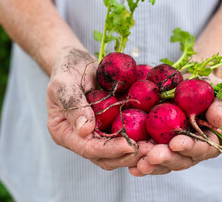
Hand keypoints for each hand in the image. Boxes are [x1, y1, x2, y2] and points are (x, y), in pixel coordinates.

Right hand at [46, 47, 152, 169]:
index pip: (88, 148)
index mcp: (65, 133)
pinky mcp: (110, 127)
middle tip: (150, 151)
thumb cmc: (66, 70)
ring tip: (157, 147)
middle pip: (106, 158)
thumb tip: (85, 130)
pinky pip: (126, 138)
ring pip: (118, 153)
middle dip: (128, 156)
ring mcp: (97, 135)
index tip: (130, 146)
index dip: (110, 149)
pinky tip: (156, 136)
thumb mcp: (64, 83)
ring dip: (138, 152)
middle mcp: (81, 139)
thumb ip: (73, 104)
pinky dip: (140, 139)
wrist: (76, 63)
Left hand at [129, 74, 221, 175]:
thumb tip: (217, 119)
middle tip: (152, 156)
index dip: (190, 148)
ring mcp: (172, 148)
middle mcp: (191, 149)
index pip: (203, 149)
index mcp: (209, 140)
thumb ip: (221, 106)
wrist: (188, 80)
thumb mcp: (218, 91)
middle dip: (166, 159)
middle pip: (180, 160)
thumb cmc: (208, 86)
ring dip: (150, 164)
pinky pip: (148, 155)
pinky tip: (130, 165)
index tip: (176, 143)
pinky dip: (139, 160)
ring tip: (138, 164)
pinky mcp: (156, 142)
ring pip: (163, 162)